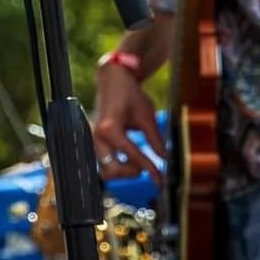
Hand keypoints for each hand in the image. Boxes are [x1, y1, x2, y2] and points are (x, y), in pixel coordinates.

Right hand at [92, 62, 164, 180]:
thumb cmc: (129, 94)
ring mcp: (94, 140)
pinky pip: (104, 161)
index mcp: (110, 128)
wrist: (112, 79)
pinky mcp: (95, 141)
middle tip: (146, 167)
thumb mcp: (146, 115)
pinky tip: (130, 159)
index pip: (132, 156)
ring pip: (105, 169)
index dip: (149, 168)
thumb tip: (166, 158)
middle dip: (130, 172)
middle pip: (111, 170)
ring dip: (122, 171)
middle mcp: (98, 137)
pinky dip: (117, 165)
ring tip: (139, 162)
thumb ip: (155, 139)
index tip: (160, 180)